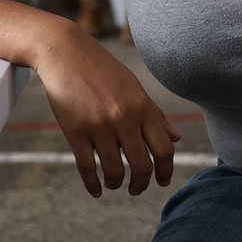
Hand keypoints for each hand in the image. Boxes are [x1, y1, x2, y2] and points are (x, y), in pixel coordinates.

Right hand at [34, 29, 179, 197]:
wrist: (65, 51)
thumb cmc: (102, 70)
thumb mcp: (133, 87)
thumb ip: (155, 115)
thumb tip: (175, 138)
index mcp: (142, 106)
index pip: (164, 149)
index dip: (166, 171)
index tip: (162, 181)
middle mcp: (124, 117)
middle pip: (142, 165)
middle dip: (141, 184)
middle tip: (137, 189)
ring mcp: (99, 125)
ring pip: (114, 170)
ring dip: (116, 183)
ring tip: (114, 184)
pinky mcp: (74, 130)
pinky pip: (87, 167)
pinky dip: (93, 184)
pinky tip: (96, 190)